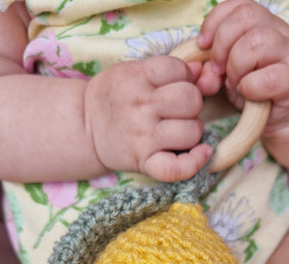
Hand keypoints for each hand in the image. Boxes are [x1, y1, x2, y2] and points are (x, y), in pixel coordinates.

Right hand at [84, 56, 211, 181]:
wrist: (84, 128)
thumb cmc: (116, 97)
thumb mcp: (134, 72)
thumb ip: (169, 70)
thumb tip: (202, 70)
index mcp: (136, 79)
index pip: (178, 69)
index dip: (185, 75)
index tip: (176, 83)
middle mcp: (140, 108)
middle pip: (191, 100)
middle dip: (192, 103)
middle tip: (179, 109)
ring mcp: (143, 137)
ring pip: (192, 131)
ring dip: (193, 130)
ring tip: (180, 129)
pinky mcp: (144, 162)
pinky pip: (177, 168)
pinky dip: (194, 163)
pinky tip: (203, 152)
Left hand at [197, 0, 288, 136]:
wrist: (280, 116)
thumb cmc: (253, 90)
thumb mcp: (226, 75)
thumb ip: (209, 71)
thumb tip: (198, 74)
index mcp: (262, 23)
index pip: (238, 4)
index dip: (214, 21)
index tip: (202, 45)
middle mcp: (279, 31)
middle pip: (246, 16)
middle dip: (222, 44)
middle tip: (218, 70)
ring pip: (257, 41)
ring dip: (236, 66)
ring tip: (234, 84)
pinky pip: (270, 77)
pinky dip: (251, 87)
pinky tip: (248, 93)